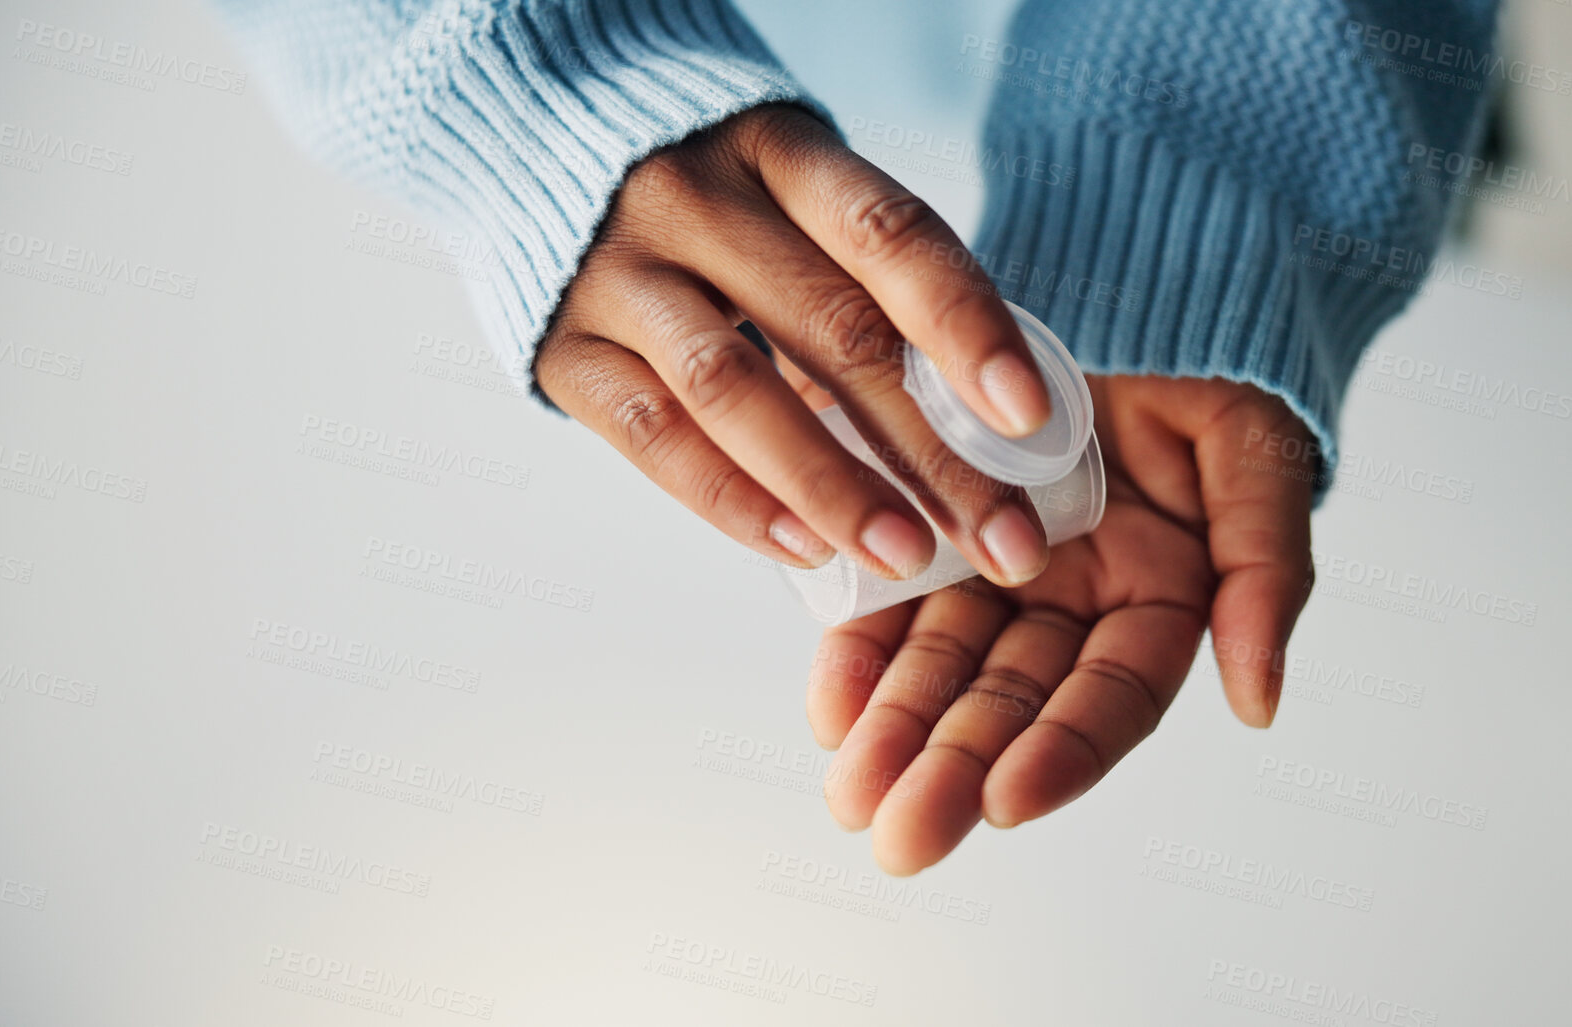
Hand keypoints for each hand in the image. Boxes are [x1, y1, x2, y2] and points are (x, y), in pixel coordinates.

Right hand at [534, 103, 1055, 585]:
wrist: (541, 151)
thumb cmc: (716, 196)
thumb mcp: (794, 195)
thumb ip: (869, 280)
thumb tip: (988, 417)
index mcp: (780, 153)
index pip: (890, 239)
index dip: (966, 327)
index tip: (1030, 418)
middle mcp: (694, 201)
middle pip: (834, 333)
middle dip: (934, 451)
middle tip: (1005, 540)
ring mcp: (619, 273)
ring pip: (738, 392)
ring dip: (834, 487)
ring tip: (908, 556)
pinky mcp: (565, 348)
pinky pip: (654, 438)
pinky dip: (733, 501)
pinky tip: (803, 549)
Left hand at [806, 375, 1318, 873]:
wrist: (1133, 261)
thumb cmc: (1212, 354)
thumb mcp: (1256, 456)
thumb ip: (1264, 572)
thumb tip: (1260, 703)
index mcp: (1157, 593)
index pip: (1112, 695)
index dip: (1064, 749)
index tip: (1006, 799)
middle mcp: (1070, 594)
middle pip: (1014, 699)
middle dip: (956, 766)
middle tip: (898, 836)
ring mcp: (994, 561)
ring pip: (944, 662)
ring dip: (897, 731)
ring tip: (851, 792)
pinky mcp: (927, 518)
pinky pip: (889, 594)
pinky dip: (858, 649)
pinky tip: (828, 704)